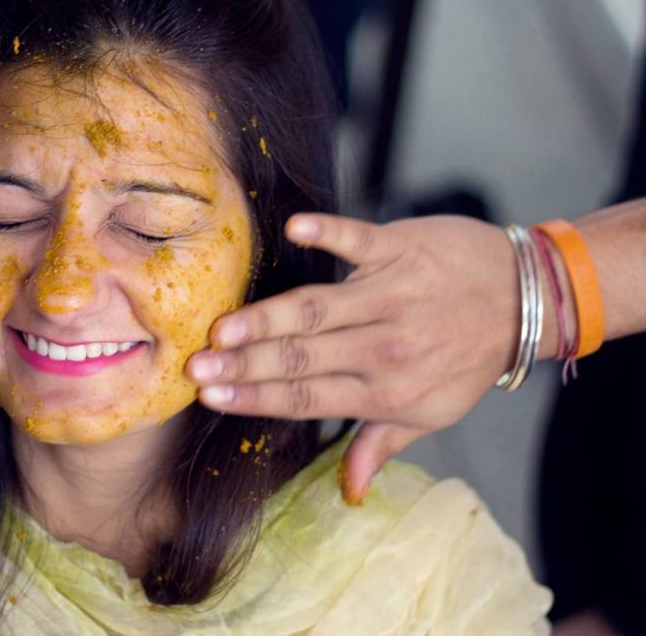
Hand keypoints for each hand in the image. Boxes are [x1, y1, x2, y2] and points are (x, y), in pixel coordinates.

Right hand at [186, 212, 519, 504]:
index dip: (257, 398)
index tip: (211, 397)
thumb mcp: (431, 413)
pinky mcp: (401, 250)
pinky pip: (360, 241)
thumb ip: (381, 445)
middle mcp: (386, 347)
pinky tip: (296, 227)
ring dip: (267, 318)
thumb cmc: (468, 359)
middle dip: (245, 365)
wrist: (524, 301)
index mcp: (387, 390)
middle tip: (196, 366)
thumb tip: (348, 492)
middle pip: (303, 358)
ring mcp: (392, 296)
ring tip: (223, 328)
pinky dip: (330, 233)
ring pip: (318, 310)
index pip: (309, 398)